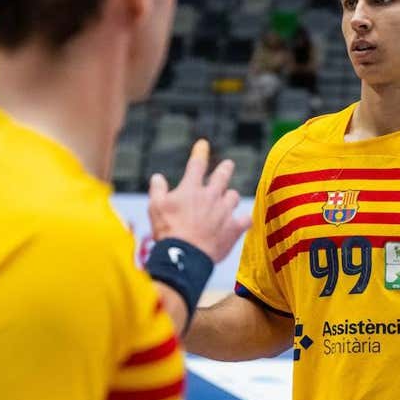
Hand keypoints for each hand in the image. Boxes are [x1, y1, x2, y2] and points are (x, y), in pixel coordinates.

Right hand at [148, 139, 250, 262]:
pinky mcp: (234, 228)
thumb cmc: (167, 231)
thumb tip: (157, 177)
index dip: (200, 152)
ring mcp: (224, 211)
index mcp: (191, 189)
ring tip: (228, 201)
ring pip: (234, 196)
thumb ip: (158, 190)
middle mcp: (211, 196)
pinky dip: (243, 220)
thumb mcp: (155, 208)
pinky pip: (245, 219)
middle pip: (223, 175)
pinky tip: (242, 222)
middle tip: (228, 165)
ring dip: (230, 198)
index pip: (197, 164)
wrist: (184, 256)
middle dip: (226, 168)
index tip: (203, 144)